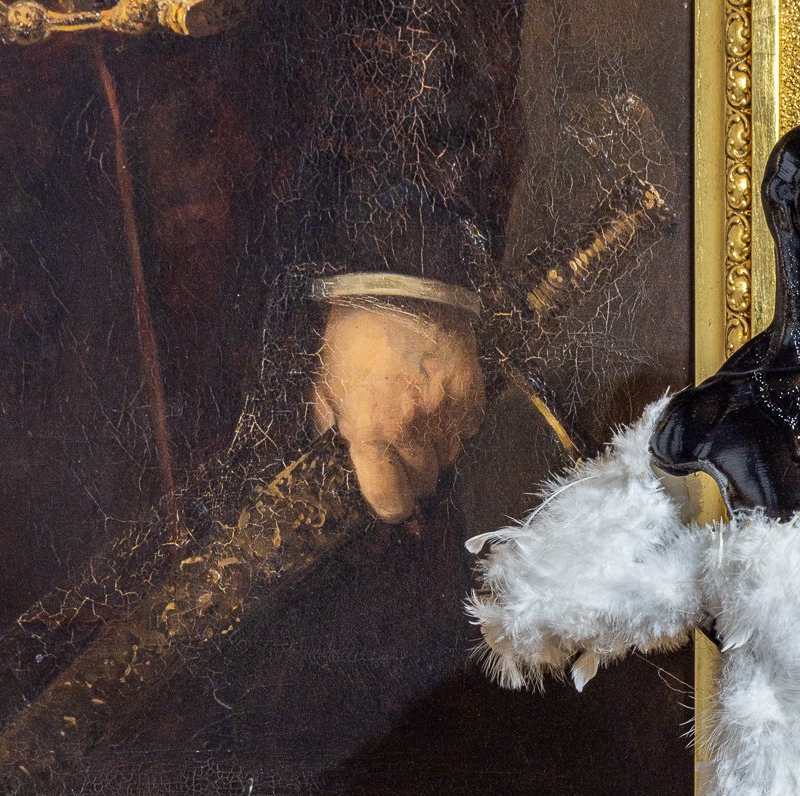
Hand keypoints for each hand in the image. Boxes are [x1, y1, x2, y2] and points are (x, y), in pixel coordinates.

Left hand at [312, 303, 486, 522]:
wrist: (400, 284)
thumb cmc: (356, 333)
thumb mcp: (327, 380)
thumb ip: (331, 425)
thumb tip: (334, 455)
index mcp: (370, 430)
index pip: (389, 500)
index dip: (390, 506)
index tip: (390, 500)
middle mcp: (411, 430)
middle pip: (423, 483)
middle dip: (412, 476)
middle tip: (401, 453)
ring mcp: (445, 415)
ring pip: (447, 459)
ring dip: (434, 450)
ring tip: (419, 421)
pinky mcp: (471, 397)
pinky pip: (467, 431)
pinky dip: (455, 425)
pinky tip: (438, 401)